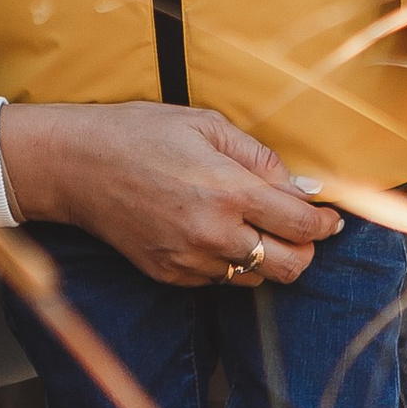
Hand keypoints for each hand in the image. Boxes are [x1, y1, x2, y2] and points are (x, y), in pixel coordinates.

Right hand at [0, 101, 342, 289]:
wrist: (76, 165)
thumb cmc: (141, 133)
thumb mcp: (206, 126)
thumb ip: (260, 159)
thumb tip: (305, 188)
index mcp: (230, 191)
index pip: (302, 225)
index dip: (326, 224)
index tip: (330, 218)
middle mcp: (214, 234)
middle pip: (291, 266)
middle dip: (306, 250)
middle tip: (299, 229)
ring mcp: (190, 260)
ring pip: (257, 279)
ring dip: (268, 257)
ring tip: (254, 228)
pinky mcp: (170, 275)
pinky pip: (219, 281)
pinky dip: (230, 263)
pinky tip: (216, 234)